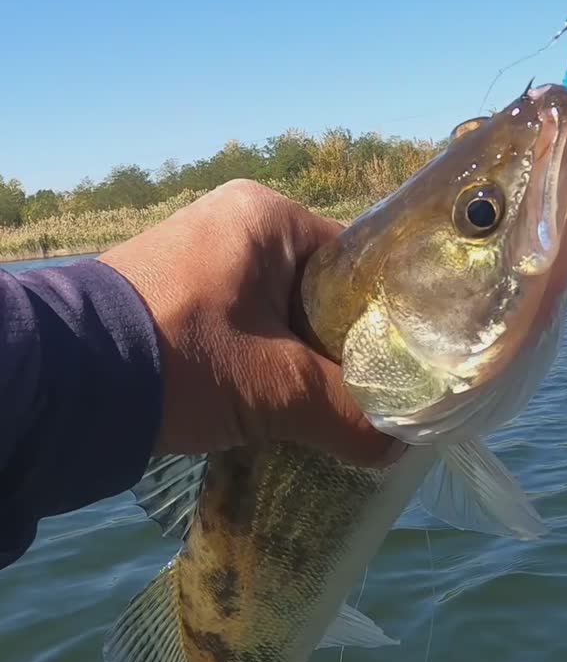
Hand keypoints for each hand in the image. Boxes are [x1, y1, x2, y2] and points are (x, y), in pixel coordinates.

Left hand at [99, 180, 399, 466]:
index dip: (385, 321)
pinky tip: (275, 404)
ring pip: (279, 312)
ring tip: (325, 409)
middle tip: (367, 398)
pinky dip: (261, 360)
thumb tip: (399, 445)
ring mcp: (198, 254)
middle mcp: (234, 220)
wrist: (65, 382)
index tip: (405, 369)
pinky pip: (242, 323)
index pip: (356, 265)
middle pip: (317, 291)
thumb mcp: (277, 389)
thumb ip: (349, 413)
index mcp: (268, 215)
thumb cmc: (185, 360)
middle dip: (338, 348)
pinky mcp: (173, 291)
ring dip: (298, 360)